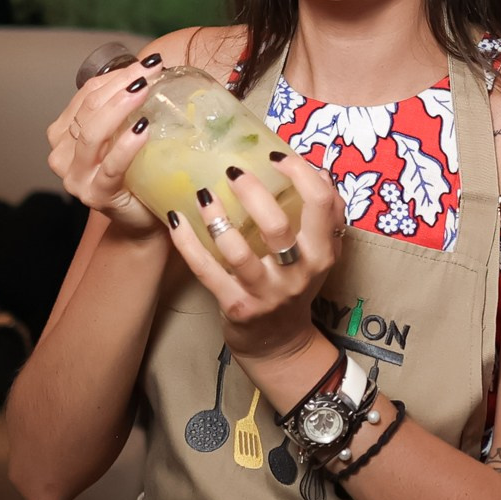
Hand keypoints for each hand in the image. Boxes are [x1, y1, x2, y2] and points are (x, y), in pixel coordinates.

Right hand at [45, 56, 163, 232]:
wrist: (140, 219)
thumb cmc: (134, 173)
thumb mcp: (123, 135)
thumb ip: (124, 109)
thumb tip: (151, 70)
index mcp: (64, 133)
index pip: (87, 94)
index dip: (116, 75)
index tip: (147, 64)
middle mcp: (62, 153)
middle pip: (89, 109)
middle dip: (121, 85)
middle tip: (150, 71)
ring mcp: (75, 176)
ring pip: (92, 133)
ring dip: (120, 107)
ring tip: (145, 90)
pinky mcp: (94, 194)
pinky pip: (109, 166)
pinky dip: (126, 146)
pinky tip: (142, 129)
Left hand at [165, 150, 344, 361]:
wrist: (280, 342)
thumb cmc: (295, 284)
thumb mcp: (319, 252)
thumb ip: (324, 214)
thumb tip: (318, 169)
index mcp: (323, 251)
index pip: (322, 203)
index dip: (299, 173)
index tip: (275, 156)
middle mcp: (299, 272)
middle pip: (277, 225)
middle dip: (252, 192)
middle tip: (232, 171)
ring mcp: (266, 292)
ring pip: (238, 251)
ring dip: (216, 218)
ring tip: (203, 194)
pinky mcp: (237, 306)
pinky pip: (207, 271)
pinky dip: (188, 243)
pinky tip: (176, 219)